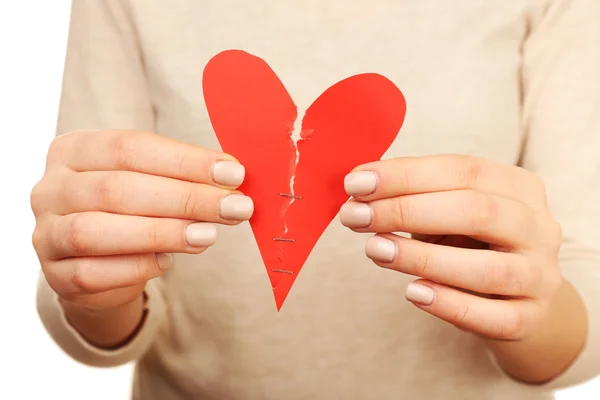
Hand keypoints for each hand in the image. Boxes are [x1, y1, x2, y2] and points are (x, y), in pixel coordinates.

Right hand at [31, 130, 252, 312]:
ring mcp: (46, 233)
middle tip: (235, 208)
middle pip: (117, 188)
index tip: (234, 174)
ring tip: (208, 236)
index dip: (186, 161)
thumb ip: (182, 176)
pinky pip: (92, 273)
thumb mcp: (151, 182)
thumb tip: (232, 178)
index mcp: (74, 150)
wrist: (100, 261)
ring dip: (162, 232)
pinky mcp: (55, 275)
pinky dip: (136, 267)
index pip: (131, 147)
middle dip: (185, 198)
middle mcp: (51, 188)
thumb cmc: (132, 210)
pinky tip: (168, 262)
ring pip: (97, 230)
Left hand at [340, 155, 562, 340]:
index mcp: (518, 186)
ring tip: (375, 250)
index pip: (463, 170)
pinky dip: (451, 305)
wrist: (515, 293)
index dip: (405, 175)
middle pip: (477, 211)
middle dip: (407, 211)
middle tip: (354, 216)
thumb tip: (357, 190)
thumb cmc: (470, 242)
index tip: (356, 184)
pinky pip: (495, 316)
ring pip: (488, 268)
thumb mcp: (447, 209)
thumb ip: (411, 196)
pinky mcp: (531, 317)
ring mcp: (540, 275)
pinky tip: (413, 292)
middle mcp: (538, 227)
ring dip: (423, 258)